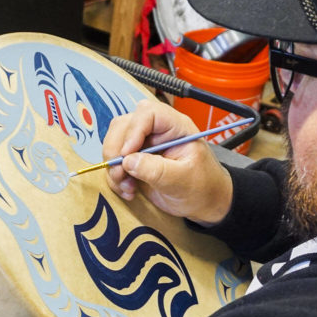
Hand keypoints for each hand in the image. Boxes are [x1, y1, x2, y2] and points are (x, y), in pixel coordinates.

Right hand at [102, 100, 233, 224]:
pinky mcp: (135, 159)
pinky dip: (115, 176)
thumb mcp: (183, 180)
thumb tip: (128, 161)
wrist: (203, 203)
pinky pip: (115, 160)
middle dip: (117, 151)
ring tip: (127, 186)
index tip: (126, 154)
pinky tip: (128, 190)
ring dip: (113, 166)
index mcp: (176, 127)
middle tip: (121, 174)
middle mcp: (157, 131)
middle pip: (124, 125)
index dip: (133, 130)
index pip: (148, 113)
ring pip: (115, 141)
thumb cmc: (202, 187)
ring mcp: (144, 144)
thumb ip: (157, 170)